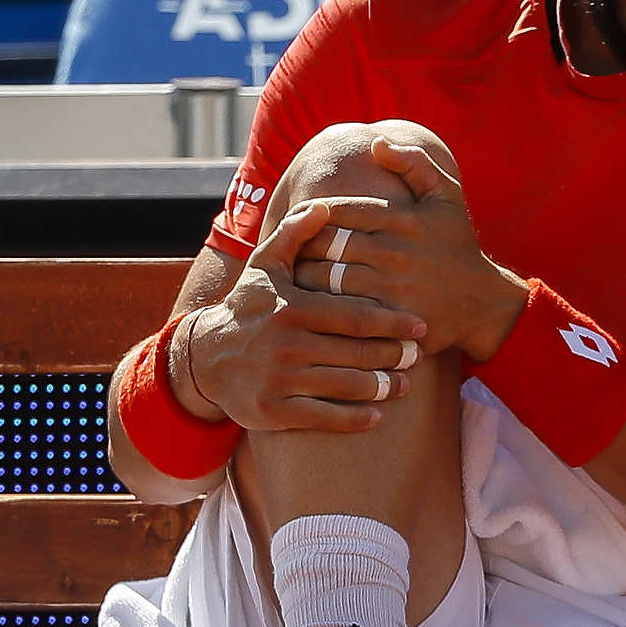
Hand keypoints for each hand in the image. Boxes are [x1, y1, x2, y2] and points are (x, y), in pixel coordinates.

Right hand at [176, 204, 433, 432]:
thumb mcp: (264, 266)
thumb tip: (324, 207)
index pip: (355, 317)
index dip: (392, 323)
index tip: (420, 326)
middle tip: (418, 356)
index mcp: (293, 308)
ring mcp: (281, 381)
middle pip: (356, 353)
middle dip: (393, 356)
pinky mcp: (275, 411)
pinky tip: (378, 416)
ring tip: (404, 384)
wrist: (205, 357)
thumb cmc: (247, 306)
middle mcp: (288, 345)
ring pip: (345, 387)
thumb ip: (294, 235)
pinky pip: (324, 418)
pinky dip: (355, 419)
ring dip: (381, 388)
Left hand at [277, 136, 528, 362]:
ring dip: (303, 278)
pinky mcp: (390, 318)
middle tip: (284, 251)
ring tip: (291, 277)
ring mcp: (392, 286)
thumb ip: (414, 164)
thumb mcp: (445, 197)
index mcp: (401, 218)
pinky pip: (342, 311)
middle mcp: (394, 250)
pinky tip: (311, 306)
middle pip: (325, 245)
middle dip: (299, 247)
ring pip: (327, 279)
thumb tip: (376, 142)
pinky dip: (321, 307)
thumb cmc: (457, 246)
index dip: (308, 215)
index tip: (296, 221)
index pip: (336, 210)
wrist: (483, 303)